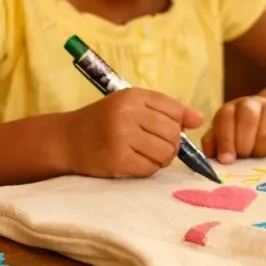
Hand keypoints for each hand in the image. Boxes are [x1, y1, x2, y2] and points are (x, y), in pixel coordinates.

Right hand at [66, 89, 203, 177]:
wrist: (67, 139)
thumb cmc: (104, 121)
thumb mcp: (131, 106)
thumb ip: (166, 110)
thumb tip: (199, 119)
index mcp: (133, 96)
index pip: (175, 110)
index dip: (176, 124)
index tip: (162, 129)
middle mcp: (127, 113)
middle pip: (173, 134)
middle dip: (170, 144)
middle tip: (153, 145)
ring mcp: (121, 137)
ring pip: (165, 153)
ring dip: (160, 159)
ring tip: (143, 154)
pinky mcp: (117, 160)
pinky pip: (150, 169)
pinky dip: (147, 169)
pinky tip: (134, 163)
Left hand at [203, 96, 265, 163]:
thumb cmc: (246, 138)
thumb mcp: (227, 139)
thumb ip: (215, 145)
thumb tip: (209, 156)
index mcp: (231, 109)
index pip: (225, 118)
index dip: (225, 140)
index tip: (226, 160)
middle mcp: (251, 104)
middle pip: (247, 118)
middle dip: (245, 144)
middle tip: (246, 157)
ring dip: (263, 147)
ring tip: (261, 156)